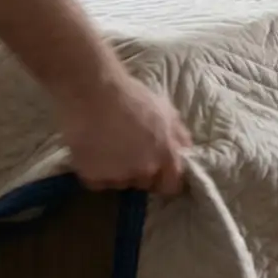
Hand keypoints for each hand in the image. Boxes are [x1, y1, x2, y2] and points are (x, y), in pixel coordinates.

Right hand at [57, 74, 193, 196]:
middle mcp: (145, 170)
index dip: (165, 180)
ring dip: (117, 173)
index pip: (171, 185)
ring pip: (120, 183)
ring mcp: (118, 175)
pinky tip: (93, 154)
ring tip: (108, 149)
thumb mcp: (166, 111)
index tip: (157, 173)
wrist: (95, 92)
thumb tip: (185, 152)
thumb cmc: (132, 97)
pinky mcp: (93, 176)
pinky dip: (95, 173)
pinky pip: (97, 183)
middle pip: (144, 183)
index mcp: (166, 155)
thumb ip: (179, 135)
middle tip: (128, 152)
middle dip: (139, 172)